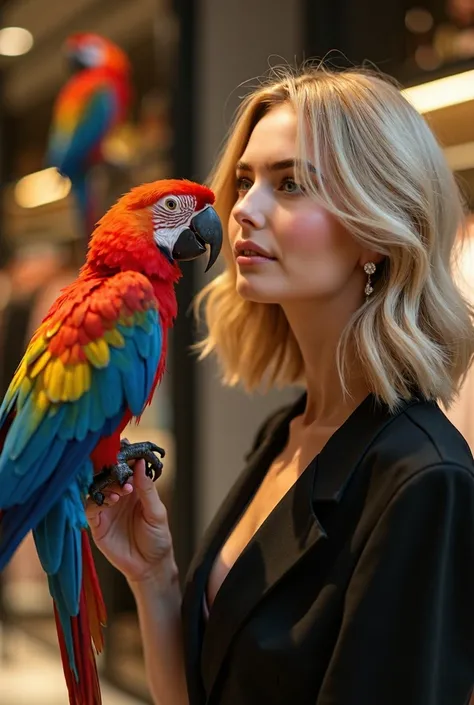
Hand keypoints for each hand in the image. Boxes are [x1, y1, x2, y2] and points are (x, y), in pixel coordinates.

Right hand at [86, 459, 175, 583]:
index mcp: (135, 489)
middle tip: (121, 473)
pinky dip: (97, 501)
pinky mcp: (97, 524)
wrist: (149, 566)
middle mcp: (118, 496)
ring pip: (96, 488)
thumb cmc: (157, 538)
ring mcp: (106, 509)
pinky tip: (111, 501)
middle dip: (112, 471)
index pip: (125, 468)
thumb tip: (139, 463)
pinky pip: (89, 507)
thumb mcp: (156, 512)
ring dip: (106, 485)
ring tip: (121, 492)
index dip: (123, 459)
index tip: (123, 450)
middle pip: (107, 475)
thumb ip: (147, 488)